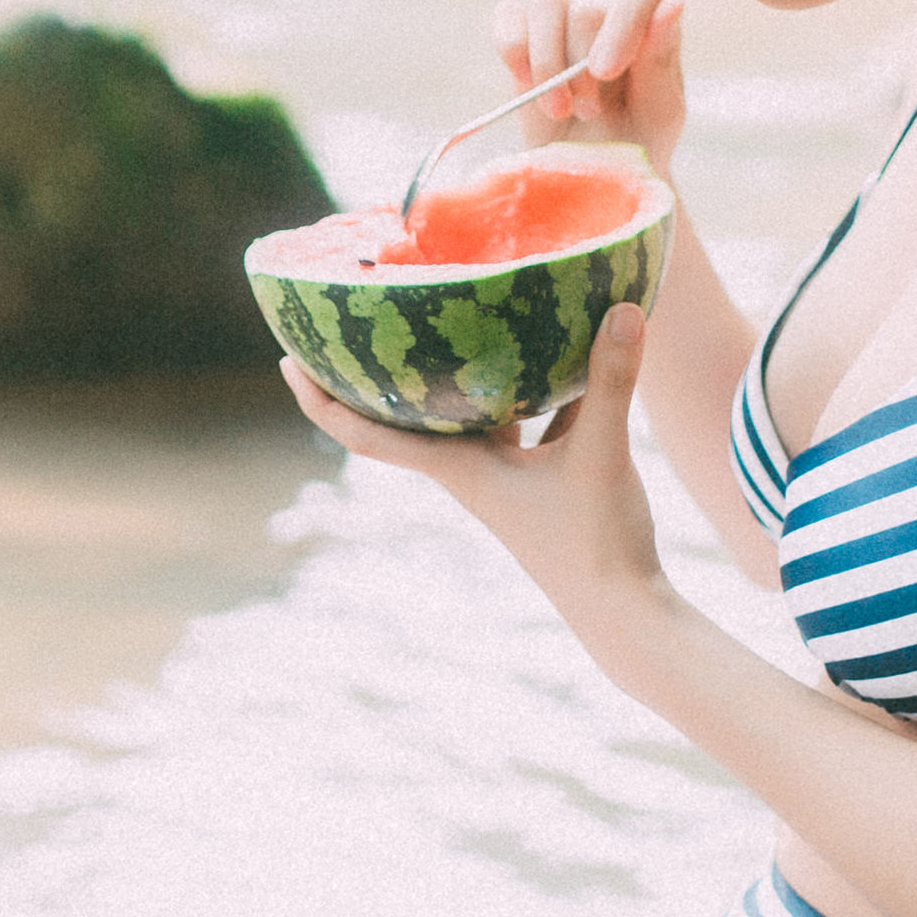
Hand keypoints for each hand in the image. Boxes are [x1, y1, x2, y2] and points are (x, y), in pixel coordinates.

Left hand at [282, 302, 668, 622]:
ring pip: (466, 411)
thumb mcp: (602, 453)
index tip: (287, 360)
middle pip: (403, 415)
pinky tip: (555, 342)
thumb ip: (611, 381)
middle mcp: (468, 470)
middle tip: (357, 315)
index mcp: (458, 469)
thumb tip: (628, 306)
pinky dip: (527, 384)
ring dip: (452, 372)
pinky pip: (522, 417)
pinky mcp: (540, 477)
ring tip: (443, 314)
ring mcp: (502, 475)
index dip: (322, 401)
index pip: (366, 436)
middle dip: (377, 371)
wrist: (624, 610)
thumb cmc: (596, 542)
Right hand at [496, 0, 686, 171]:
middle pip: (587, 7)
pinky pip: (509, 15)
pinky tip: (526, 84)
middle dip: (581, 69)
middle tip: (590, 113)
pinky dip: (513, 48)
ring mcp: (565, 18)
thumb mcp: (657, 111)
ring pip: (547, 5)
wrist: (588, 177)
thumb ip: (660, 58)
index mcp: (653, 20)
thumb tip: (674, 1)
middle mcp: (609, 9)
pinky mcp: (524, 33)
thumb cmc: (634, 143)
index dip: (624, 20)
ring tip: (559, 110)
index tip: (607, 72)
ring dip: (548, 64)